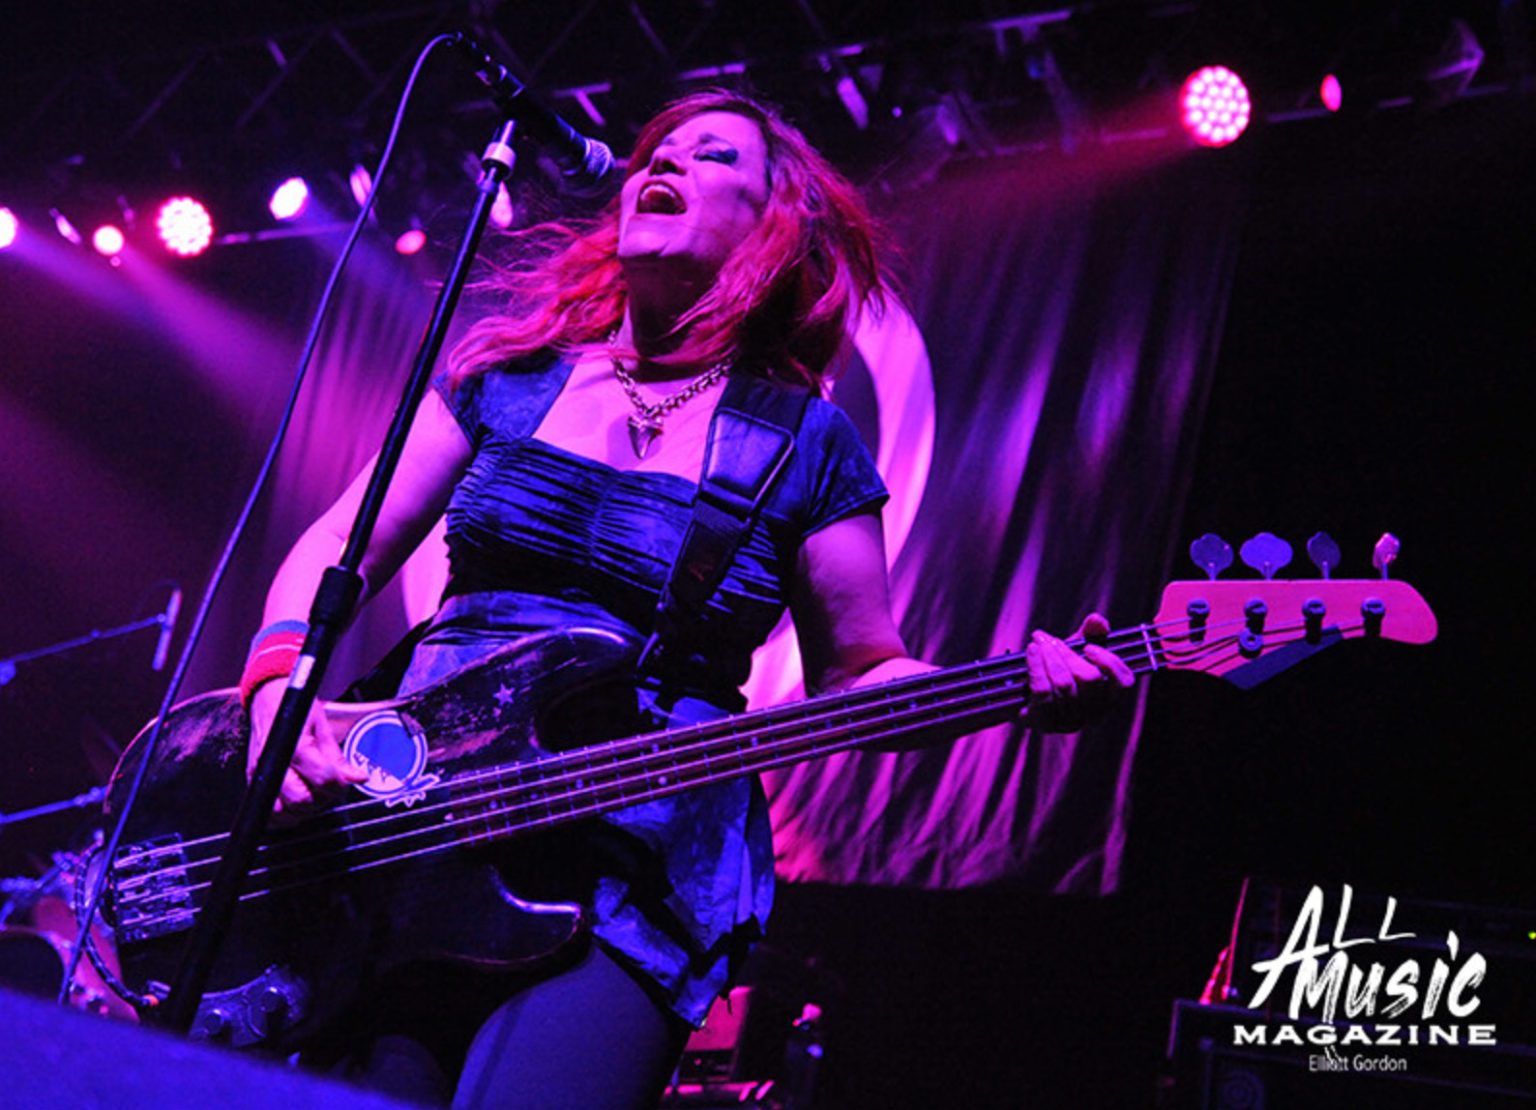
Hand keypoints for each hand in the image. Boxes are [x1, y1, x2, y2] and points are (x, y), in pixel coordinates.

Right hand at [248, 681, 367, 824]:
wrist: (267, 698)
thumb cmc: (295, 708)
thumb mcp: (323, 727)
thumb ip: (338, 758)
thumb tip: (358, 777)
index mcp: (294, 746)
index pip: (321, 779)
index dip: (339, 784)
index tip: (347, 779)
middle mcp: (273, 764)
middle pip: (302, 800)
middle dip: (323, 798)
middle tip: (332, 787)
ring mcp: (260, 775)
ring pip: (284, 811)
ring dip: (305, 809)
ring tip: (316, 793)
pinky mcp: (253, 782)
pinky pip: (267, 812)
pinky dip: (283, 815)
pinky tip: (297, 805)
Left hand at [1023, 613, 1134, 732]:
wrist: (1025, 697)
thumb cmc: (1057, 671)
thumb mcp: (1075, 651)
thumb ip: (1089, 634)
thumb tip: (1098, 621)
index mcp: (1108, 696)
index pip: (1124, 682)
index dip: (1109, 663)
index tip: (1089, 647)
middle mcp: (1094, 712)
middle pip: (1090, 679)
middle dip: (1068, 653)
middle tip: (1048, 639)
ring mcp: (1071, 721)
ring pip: (1064, 684)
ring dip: (1048, 656)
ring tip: (1038, 642)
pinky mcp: (1047, 723)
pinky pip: (1043, 691)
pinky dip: (1035, 666)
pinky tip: (1031, 651)